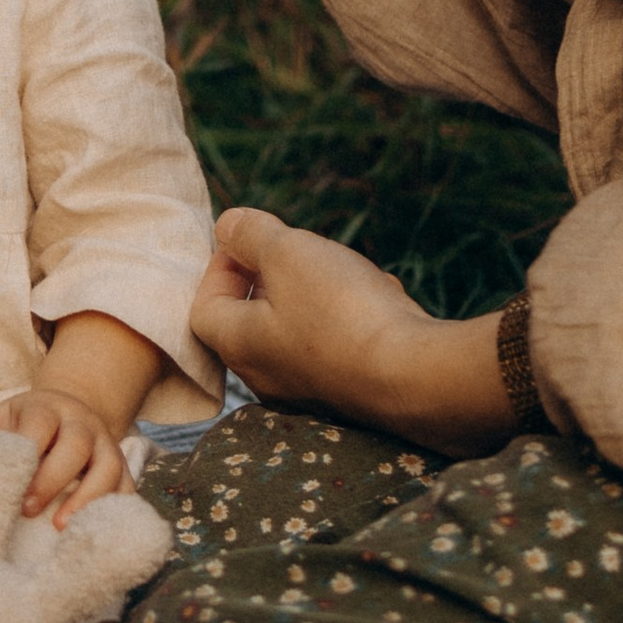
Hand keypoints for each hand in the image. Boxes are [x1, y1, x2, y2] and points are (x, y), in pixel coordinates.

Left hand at [0, 383, 133, 526]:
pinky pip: (128, 487)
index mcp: (48, 407)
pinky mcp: (123, 468)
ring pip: (110, 466)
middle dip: (52, 478)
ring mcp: (106, 444)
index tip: (10, 482)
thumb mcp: (2, 419)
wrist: (70, 412)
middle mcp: (82, 422)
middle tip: (26, 510)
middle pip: (77, 444)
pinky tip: (92, 530)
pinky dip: (114, 508)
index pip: (41, 421)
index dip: (27, 449)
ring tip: (61, 527)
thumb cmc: (27, 426)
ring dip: (87, 498)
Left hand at [192, 207, 512, 453]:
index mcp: (241, 346)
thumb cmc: (342, 311)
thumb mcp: (288, 251)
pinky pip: (341, 346)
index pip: (205, 308)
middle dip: (277, 276)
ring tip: (349, 271)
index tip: (249, 242)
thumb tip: (227, 227)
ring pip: (303, 329)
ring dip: (322, 291)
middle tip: (301, 251)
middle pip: (255, 319)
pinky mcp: (354, 395)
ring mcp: (313, 392)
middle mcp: (269, 379)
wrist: (417, 376)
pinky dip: (354, 316)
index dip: (219, 267)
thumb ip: (250, 233)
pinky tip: (382, 298)